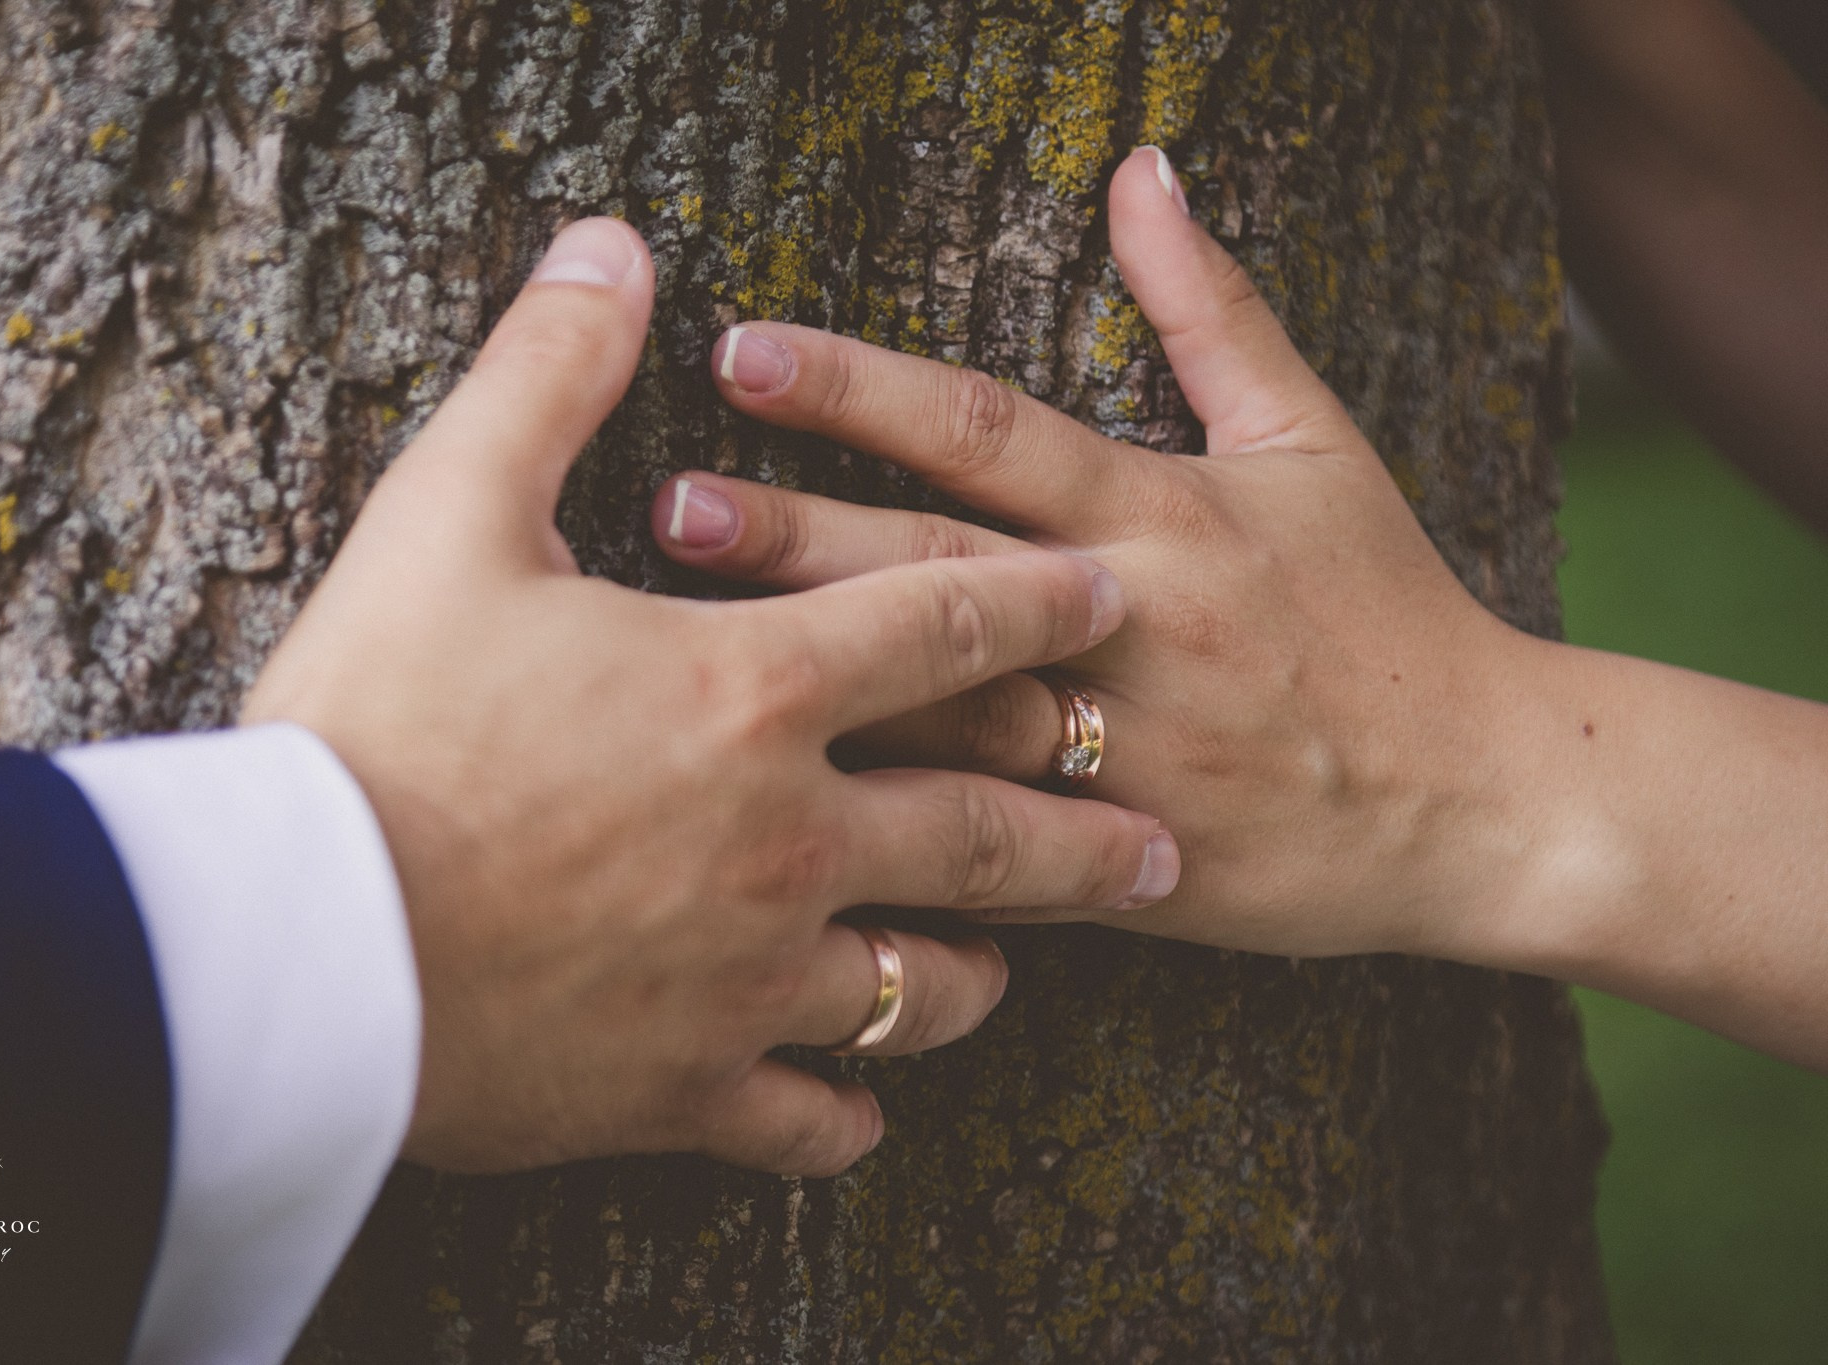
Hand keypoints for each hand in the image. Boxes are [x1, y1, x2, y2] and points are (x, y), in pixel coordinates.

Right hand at [243, 219, 1169, 1177]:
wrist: (293, 945)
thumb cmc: (370, 720)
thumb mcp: (446, 514)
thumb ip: (549, 376)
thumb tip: (609, 248)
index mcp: (751, 688)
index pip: (942, 626)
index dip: (1037, 603)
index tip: (1107, 602)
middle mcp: (789, 837)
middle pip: (990, 832)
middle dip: (1091, 836)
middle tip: (1165, 850)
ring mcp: (748, 976)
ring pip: (918, 986)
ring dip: (979, 970)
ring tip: (1016, 966)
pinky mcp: (680, 1090)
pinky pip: (802, 1117)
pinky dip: (840, 1114)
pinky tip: (859, 1111)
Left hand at [652, 147, 1543, 961]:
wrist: (1482, 796)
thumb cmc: (1386, 607)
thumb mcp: (1314, 443)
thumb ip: (1211, 310)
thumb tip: (1143, 170)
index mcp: (1161, 517)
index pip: (987, 432)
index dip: (862, 388)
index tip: (742, 350)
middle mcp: (1129, 628)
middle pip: (935, 573)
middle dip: (796, 538)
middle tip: (665, 510)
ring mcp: (1121, 757)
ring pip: (942, 718)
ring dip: (814, 684)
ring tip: (684, 658)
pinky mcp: (1118, 866)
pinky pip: (986, 856)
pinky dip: (892, 845)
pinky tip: (781, 833)